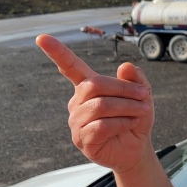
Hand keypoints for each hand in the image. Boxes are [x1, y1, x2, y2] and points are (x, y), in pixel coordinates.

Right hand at [36, 34, 154, 173]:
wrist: (137, 149)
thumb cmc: (135, 119)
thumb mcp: (142, 95)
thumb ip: (136, 79)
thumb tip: (125, 66)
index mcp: (88, 87)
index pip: (70, 67)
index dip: (57, 52)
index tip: (41, 37)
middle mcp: (77, 103)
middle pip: (94, 85)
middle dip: (123, 89)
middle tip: (145, 96)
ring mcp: (77, 122)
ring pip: (99, 106)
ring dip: (126, 107)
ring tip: (142, 111)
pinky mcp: (82, 140)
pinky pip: (101, 126)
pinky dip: (121, 123)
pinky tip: (130, 124)